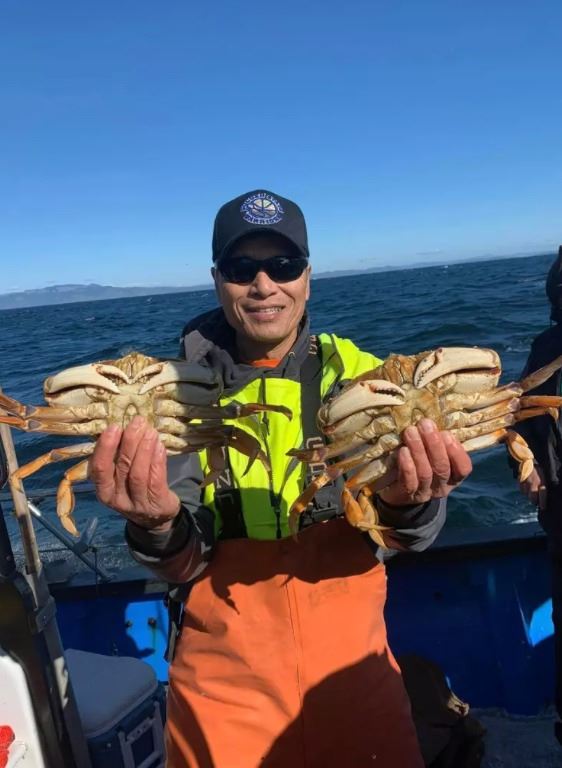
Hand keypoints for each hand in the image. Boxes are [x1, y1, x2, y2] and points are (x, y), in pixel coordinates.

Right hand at [89, 415, 180, 531]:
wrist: (155, 516)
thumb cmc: (134, 489)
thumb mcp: (120, 478)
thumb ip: (118, 457)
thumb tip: (122, 426)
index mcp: (104, 490)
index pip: (100, 469)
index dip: (106, 447)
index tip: (114, 426)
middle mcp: (117, 499)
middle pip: (122, 467)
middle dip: (129, 442)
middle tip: (138, 422)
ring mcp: (137, 503)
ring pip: (138, 473)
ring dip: (145, 449)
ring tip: (150, 431)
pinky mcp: (157, 503)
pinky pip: (156, 479)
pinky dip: (157, 460)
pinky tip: (160, 445)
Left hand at [378, 418, 471, 506]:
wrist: (397, 491)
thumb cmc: (418, 463)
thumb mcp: (431, 454)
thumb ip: (436, 441)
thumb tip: (431, 419)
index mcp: (453, 476)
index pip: (464, 467)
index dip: (456, 451)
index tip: (446, 433)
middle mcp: (442, 486)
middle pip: (442, 467)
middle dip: (434, 444)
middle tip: (425, 424)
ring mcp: (425, 492)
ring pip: (425, 473)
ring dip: (418, 450)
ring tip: (410, 432)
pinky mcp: (407, 495)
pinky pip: (409, 482)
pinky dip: (407, 466)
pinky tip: (403, 451)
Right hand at [519, 467, 546, 509]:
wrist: (526, 459)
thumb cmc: (538, 468)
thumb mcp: (544, 477)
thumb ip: (544, 485)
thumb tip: (545, 493)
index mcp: (541, 482)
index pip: (542, 496)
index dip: (543, 503)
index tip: (543, 508)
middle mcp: (532, 484)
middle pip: (532, 498)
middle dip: (534, 501)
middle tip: (537, 501)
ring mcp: (525, 483)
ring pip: (526, 494)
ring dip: (528, 495)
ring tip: (531, 492)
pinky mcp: (520, 482)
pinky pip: (521, 489)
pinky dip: (524, 489)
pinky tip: (526, 487)